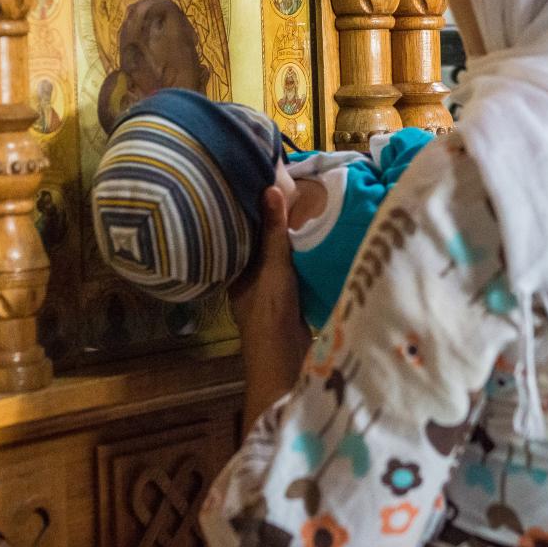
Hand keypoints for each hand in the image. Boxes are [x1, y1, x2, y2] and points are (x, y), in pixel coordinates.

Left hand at [228, 187, 310, 431]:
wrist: (285, 358)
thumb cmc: (270, 311)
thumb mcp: (273, 266)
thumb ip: (274, 231)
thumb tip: (270, 187)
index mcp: (235, 272)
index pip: (240, 236)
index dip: (250, 214)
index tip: (261, 187)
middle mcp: (248, 282)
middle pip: (259, 248)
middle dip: (271, 227)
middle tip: (286, 193)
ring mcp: (268, 294)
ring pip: (276, 261)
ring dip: (287, 244)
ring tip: (302, 211)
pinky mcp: (288, 303)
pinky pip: (293, 274)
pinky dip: (300, 260)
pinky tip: (312, 244)